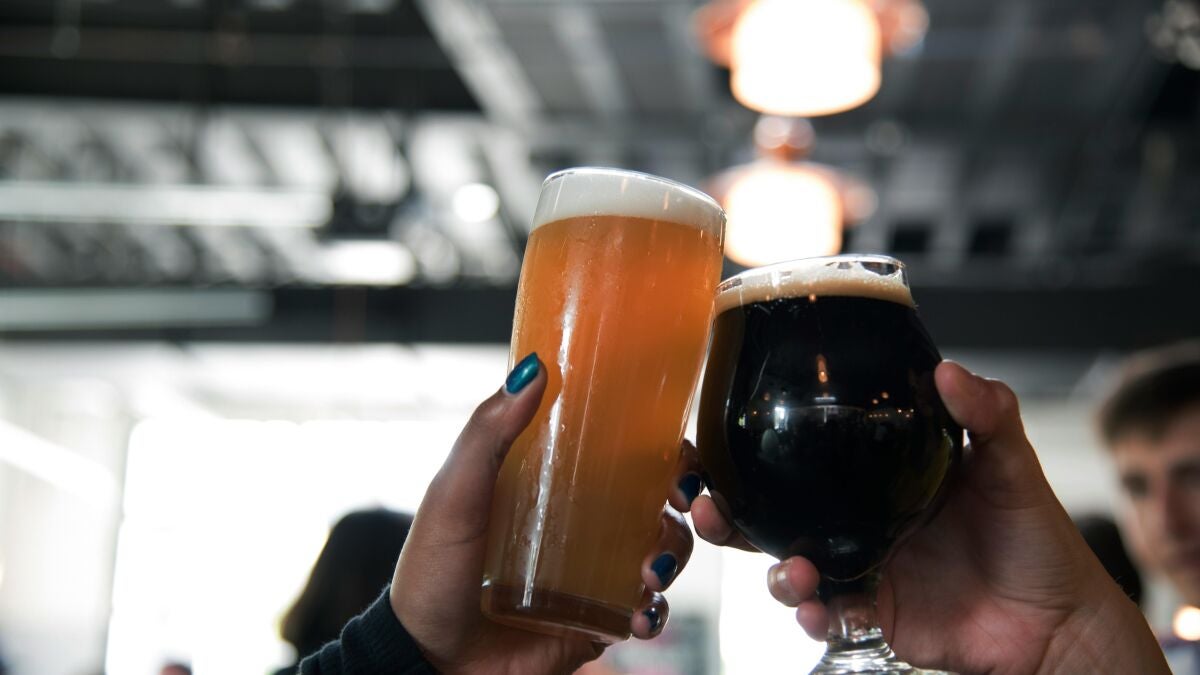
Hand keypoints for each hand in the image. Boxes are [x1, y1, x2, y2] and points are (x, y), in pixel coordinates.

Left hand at [390, 354, 700, 673]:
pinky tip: (639, 614)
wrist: (426, 660)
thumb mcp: (454, 495)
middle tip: (678, 506)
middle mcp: (581, 525)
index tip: (674, 449)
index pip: (620, 452)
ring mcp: (592, 575)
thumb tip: (532, 370)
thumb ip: (488, 433)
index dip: (659, 446)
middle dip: (683, 502)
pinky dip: (655, 612)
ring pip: (662, 553)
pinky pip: (645, 612)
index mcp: (554, 484)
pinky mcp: (596, 622)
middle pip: (656, 501)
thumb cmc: (429, 573)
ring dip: (673, 555)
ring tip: (649, 570)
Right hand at [693, 361, 1168, 673]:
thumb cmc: (1036, 539)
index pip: (802, 459)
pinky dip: (814, 616)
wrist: (1059, 621)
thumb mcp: (1011, 463)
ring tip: (791, 573)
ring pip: (789, 568)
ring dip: (774, 572)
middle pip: (775, 515)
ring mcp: (863, 568)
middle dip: (729, 517)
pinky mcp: (875, 614)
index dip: (752, 454)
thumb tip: (950, 371)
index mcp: (878, 477)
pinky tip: (820, 610)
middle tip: (708, 510)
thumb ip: (986, 414)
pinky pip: (828, 614)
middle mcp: (860, 521)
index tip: (713, 443)